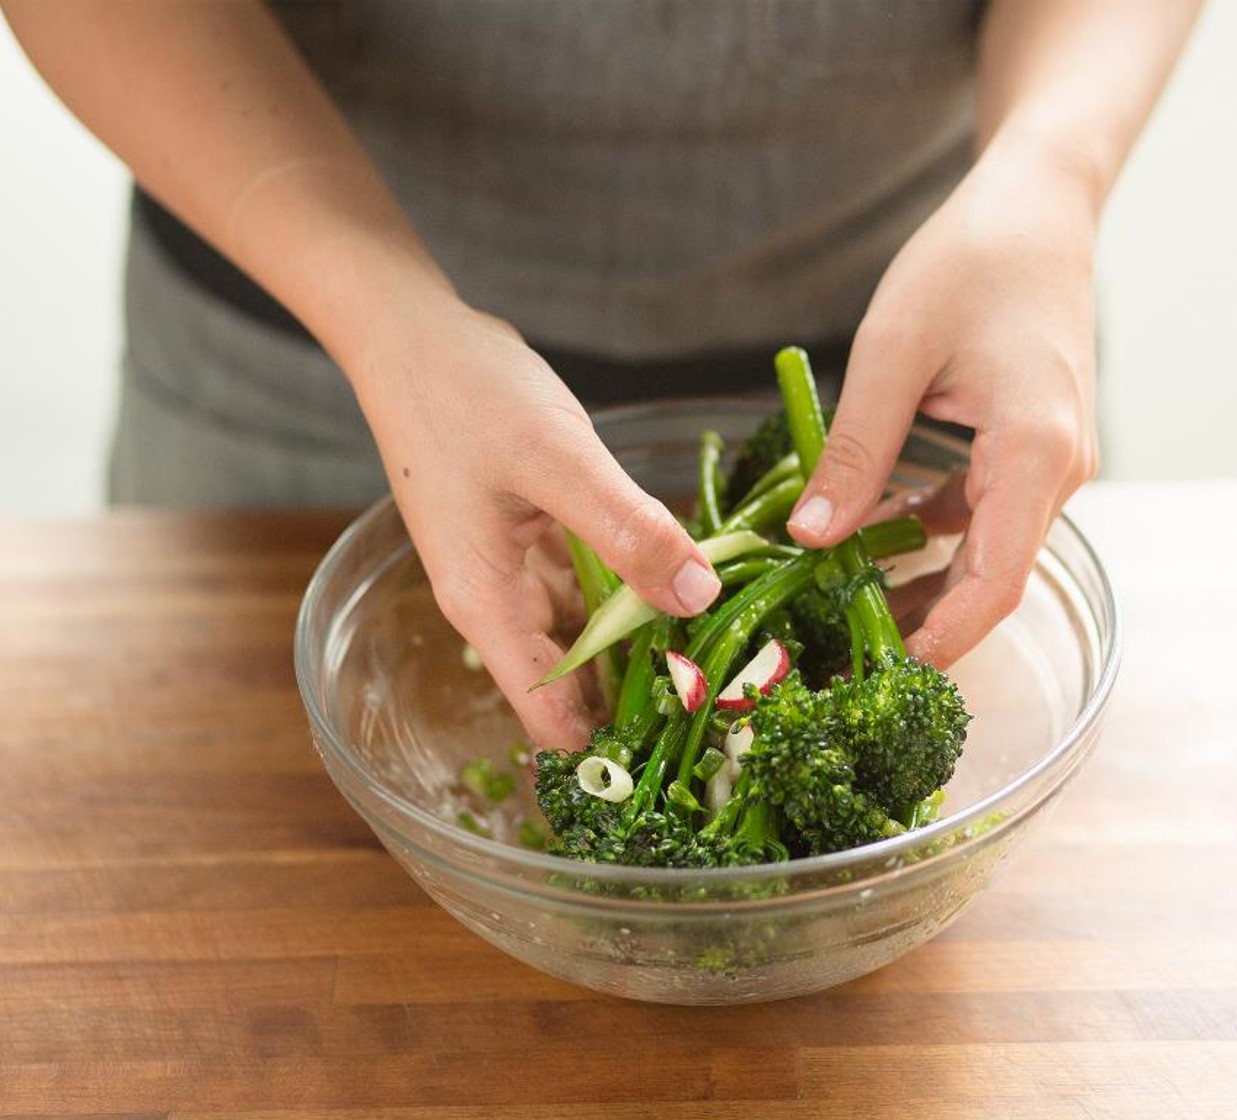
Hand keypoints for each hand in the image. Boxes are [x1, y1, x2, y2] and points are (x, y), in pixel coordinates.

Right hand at [347, 284, 721, 748]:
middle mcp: (501, 604)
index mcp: (490, 607)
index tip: (695, 747)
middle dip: (648, 696)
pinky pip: (596, 584)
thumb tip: (701, 598)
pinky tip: (693, 584)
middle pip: (578, 685)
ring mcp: (518, 571)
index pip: (551, 720)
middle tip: (740, 697)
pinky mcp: (537, 539)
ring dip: (650, 641)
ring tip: (733, 651)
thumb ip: (629, 530)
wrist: (412, 333)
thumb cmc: (466, 395)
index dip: (616, 746)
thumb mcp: (557, 461)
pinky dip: (638, 589)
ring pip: (594, 634)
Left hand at [787, 143, 1099, 665]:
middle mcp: (1057, 470)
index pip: (995, 581)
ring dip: (917, 581)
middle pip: (988, 578)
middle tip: (837, 654)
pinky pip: (978, 513)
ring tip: (837, 608)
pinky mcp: (1028, 449)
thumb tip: (810, 538)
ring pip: (981, 551)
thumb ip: (856, 451)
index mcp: (1035, 452)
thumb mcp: (894, 354)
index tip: (880, 676)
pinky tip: (864, 537)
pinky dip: (926, 533)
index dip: (941, 640)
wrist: (1038, 207)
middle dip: (917, 622)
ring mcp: (1048, 462)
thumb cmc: (972, 262)